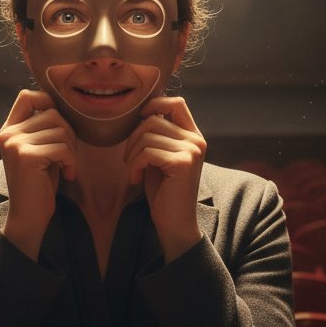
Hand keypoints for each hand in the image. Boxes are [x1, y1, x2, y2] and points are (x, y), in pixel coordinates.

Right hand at [0, 89, 76, 260]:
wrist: (29, 217)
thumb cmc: (39, 183)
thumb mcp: (39, 149)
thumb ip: (43, 127)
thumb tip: (64, 103)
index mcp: (9, 130)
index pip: (27, 96)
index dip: (48, 103)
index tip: (59, 126)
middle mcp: (8, 134)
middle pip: (52, 113)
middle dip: (68, 133)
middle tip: (67, 156)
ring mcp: (15, 144)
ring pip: (60, 130)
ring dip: (71, 149)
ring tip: (66, 166)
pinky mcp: (26, 157)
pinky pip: (62, 147)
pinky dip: (71, 161)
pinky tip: (68, 174)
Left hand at [123, 96, 205, 261]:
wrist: (175, 224)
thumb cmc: (163, 190)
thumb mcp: (160, 156)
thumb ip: (157, 134)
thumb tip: (142, 110)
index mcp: (193, 136)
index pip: (176, 103)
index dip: (154, 104)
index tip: (139, 120)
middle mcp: (196, 140)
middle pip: (154, 119)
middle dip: (133, 137)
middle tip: (129, 160)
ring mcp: (191, 151)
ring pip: (147, 135)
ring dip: (132, 154)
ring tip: (133, 171)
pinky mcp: (182, 163)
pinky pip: (147, 152)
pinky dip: (134, 165)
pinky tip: (135, 179)